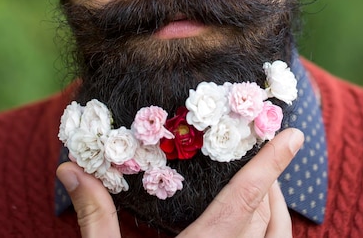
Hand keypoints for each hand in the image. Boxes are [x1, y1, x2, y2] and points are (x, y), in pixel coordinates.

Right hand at [57, 127, 303, 237]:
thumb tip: (69, 168)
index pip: (246, 199)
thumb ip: (95, 217)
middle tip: (261, 153)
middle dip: (271, 180)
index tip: (293, 135)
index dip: (270, 164)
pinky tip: (251, 228)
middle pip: (268, 217)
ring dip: (275, 210)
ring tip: (263, 186)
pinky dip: (270, 237)